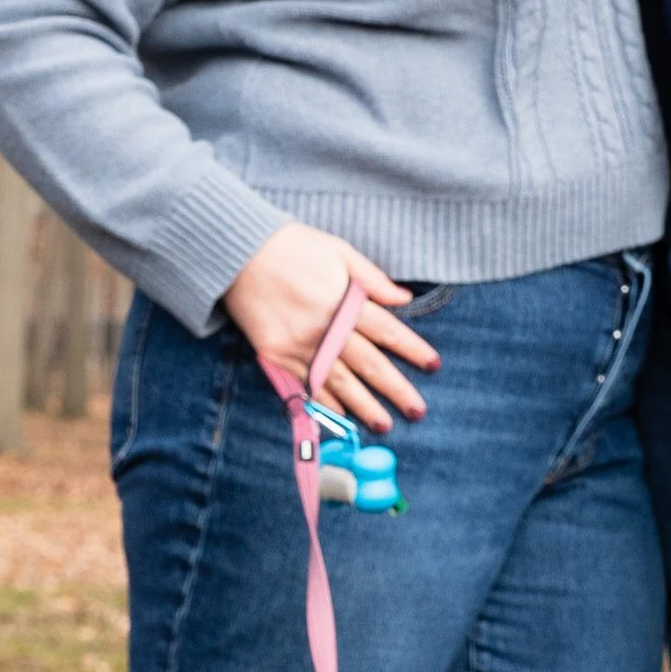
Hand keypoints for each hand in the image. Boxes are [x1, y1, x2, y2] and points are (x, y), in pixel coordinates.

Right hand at [223, 222, 437, 429]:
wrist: (237, 252)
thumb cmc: (292, 246)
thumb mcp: (338, 250)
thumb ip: (372, 278)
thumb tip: (403, 298)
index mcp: (344, 299)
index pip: (387, 330)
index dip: (412, 349)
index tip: (433, 365)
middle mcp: (325, 327)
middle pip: (369, 364)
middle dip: (396, 389)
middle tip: (417, 411)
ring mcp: (300, 344)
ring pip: (339, 382)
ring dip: (364, 406)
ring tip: (384, 424)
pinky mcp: (276, 354)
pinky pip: (306, 384)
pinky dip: (325, 402)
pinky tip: (342, 417)